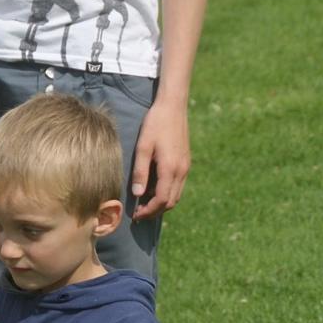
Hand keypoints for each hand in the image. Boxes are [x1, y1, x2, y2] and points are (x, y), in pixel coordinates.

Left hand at [131, 96, 190, 219]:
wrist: (173, 106)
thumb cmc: (155, 124)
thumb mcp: (143, 147)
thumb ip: (140, 172)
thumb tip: (138, 194)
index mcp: (171, 169)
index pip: (162, 200)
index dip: (149, 211)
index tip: (136, 215)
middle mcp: (181, 171)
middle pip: (171, 201)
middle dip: (155, 211)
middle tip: (139, 214)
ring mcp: (186, 167)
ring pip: (176, 195)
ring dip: (162, 202)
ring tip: (144, 202)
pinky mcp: (185, 162)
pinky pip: (178, 185)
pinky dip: (167, 192)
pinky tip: (153, 187)